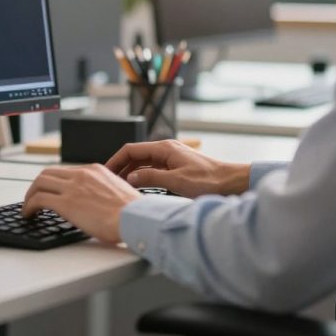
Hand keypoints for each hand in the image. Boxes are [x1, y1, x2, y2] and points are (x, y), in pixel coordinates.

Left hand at [22, 164, 141, 243]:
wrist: (136, 218)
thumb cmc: (133, 213)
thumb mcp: (118, 192)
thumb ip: (104, 192)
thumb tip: (97, 203)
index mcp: (95, 171)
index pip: (66, 171)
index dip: (54, 182)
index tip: (50, 192)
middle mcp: (82, 175)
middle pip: (48, 173)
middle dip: (37, 186)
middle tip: (33, 198)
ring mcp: (72, 187)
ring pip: (39, 183)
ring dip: (30, 195)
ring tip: (27, 208)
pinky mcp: (66, 203)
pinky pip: (38, 199)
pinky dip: (29, 206)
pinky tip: (29, 215)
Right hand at [106, 140, 250, 197]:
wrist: (231, 182)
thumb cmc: (208, 180)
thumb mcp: (176, 181)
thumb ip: (151, 178)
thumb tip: (130, 177)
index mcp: (164, 148)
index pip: (131, 149)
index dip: (115, 160)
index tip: (105, 171)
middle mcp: (166, 150)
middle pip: (135, 156)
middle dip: (121, 167)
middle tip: (109, 181)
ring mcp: (171, 158)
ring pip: (144, 163)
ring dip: (132, 173)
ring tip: (120, 185)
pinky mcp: (176, 168)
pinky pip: (154, 170)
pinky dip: (143, 177)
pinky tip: (139, 187)